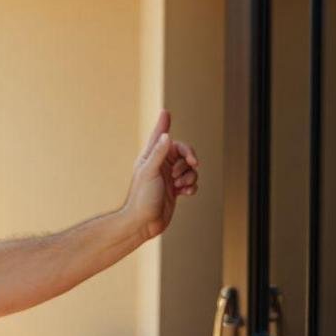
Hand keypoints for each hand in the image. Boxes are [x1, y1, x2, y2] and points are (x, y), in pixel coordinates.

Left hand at [122, 109, 199, 239]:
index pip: (161, 137)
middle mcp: (160, 165)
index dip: (164, 125)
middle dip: (189, 159)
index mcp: (151, 158)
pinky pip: (192, 182)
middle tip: (193, 164)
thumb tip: (166, 136)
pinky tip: (185, 194)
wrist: (143, 223)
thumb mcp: (150, 172)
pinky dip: (192, 187)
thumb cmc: (142, 198)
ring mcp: (169, 178)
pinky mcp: (176, 190)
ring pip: (190, 169)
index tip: (165, 112)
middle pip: (183, 152)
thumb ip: (158, 153)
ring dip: (190, 176)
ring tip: (180, 186)